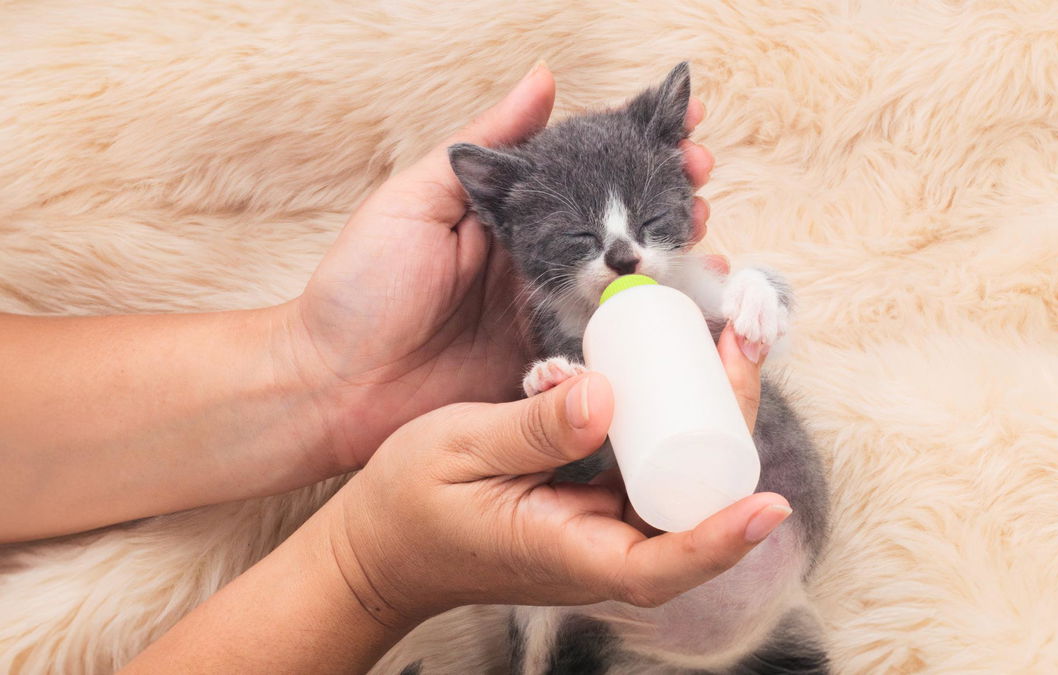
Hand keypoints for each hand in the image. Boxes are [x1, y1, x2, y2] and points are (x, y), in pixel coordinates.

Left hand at [281, 64, 715, 469]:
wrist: (331, 386)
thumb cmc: (359, 287)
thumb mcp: (414, 200)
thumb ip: (485, 146)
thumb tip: (545, 78)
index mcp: (511, 216)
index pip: (587, 172)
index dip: (638, 147)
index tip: (685, 124)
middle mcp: (539, 262)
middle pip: (620, 224)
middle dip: (670, 197)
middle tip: (702, 181)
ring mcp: (547, 317)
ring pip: (628, 284)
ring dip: (674, 259)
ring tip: (707, 237)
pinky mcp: (550, 371)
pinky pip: (610, 349)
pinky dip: (651, 331)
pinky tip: (687, 313)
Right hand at [325, 365, 788, 628]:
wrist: (380, 544)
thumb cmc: (409, 506)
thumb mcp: (460, 450)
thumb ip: (532, 428)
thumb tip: (606, 395)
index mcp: (569, 553)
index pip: (661, 565)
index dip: (720, 538)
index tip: (768, 507)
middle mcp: (600, 549)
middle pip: (693, 512)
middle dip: (731, 436)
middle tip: (742, 350)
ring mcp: (602, 527)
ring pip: (679, 484)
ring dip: (710, 420)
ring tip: (727, 345)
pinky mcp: (595, 502)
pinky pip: (649, 466)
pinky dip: (673, 419)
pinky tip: (681, 369)